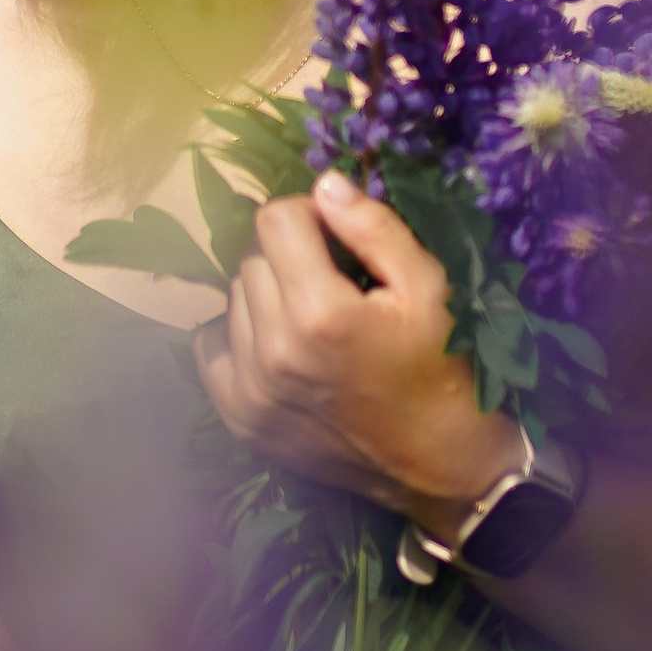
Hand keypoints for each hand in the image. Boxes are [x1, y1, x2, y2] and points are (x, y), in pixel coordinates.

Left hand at [194, 173, 521, 530]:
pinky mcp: (240, 420)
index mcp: (321, 313)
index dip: (309, 216)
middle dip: (287, 255)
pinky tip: (279, 348)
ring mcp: (251, 391)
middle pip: (250, 258)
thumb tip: (324, 184)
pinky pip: (210, 349)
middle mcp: (274, 351)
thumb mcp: (429, 287)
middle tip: (330, 281)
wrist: (441, 466)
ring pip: (231, 300)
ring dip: (264, 296)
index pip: (274, 219)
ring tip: (310, 320)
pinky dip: (238, 338)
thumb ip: (374, 228)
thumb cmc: (442, 367)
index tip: (337, 238)